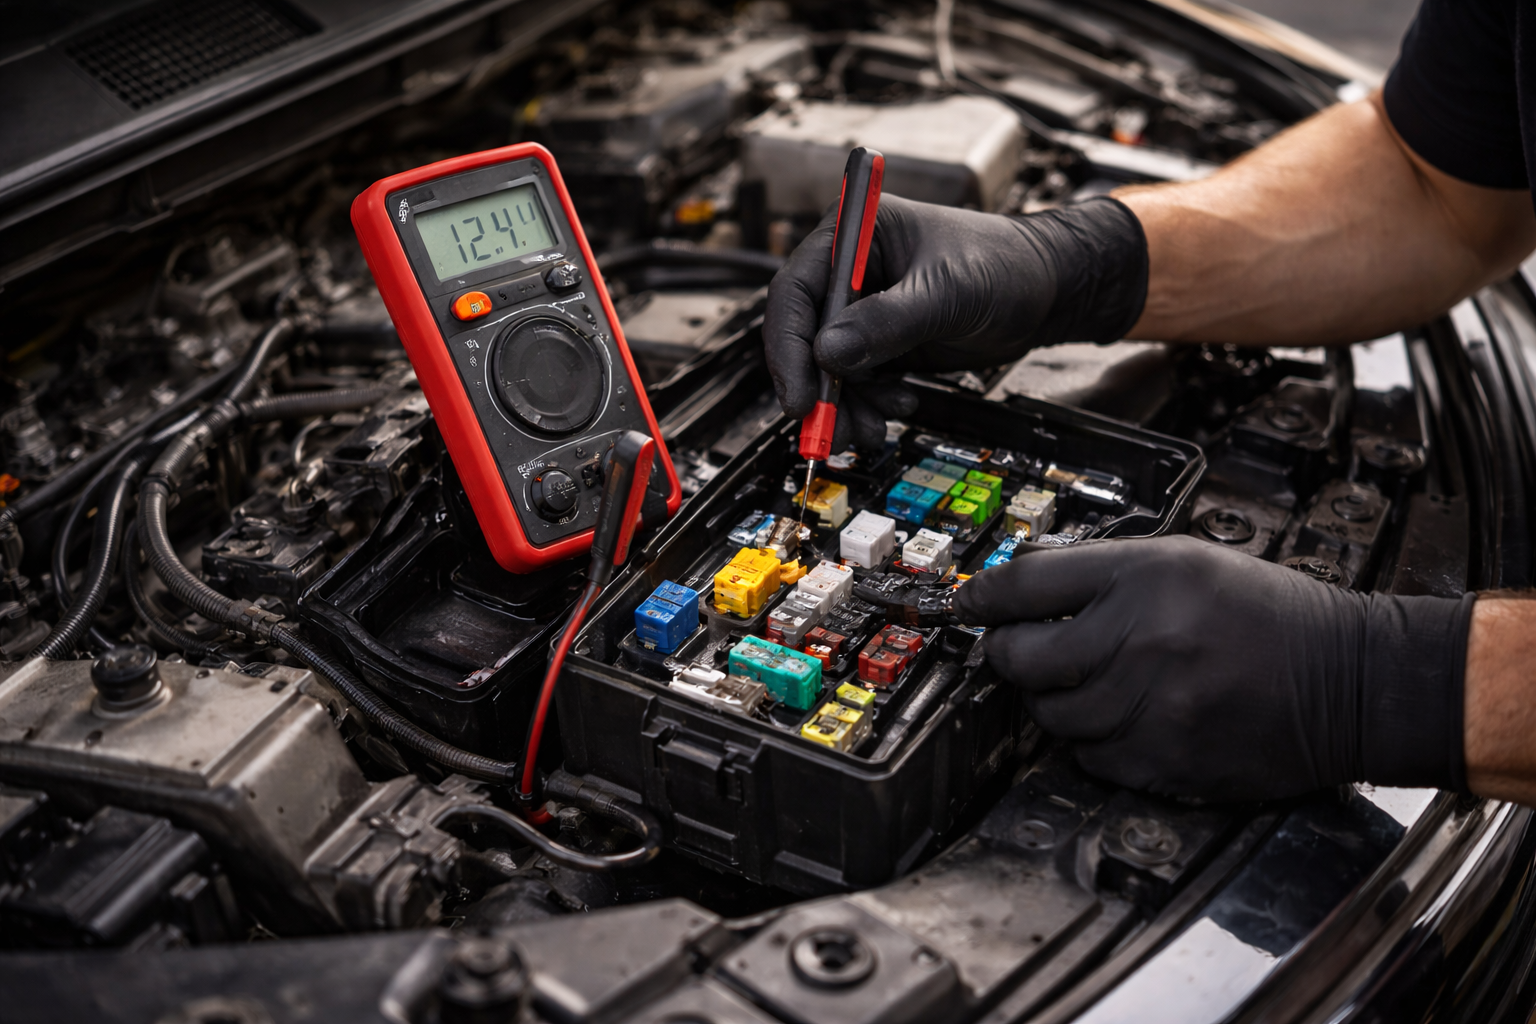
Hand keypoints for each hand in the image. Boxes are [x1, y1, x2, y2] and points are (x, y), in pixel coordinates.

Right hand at [763, 194, 1146, 450]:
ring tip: (870, 428)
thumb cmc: (1005, 266)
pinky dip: (869, 404)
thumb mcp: (946, 292)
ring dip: (844, 405)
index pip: (795, 293)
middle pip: (803, 337)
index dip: (788, 347)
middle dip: (817, 388)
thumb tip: (828, 354)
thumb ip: (886, 322)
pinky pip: (856, 382)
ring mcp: (864, 310)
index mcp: (852, 235)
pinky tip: (898, 407)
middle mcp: (849, 271)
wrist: (1048, 291)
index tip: (801, 395)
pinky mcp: (881, 342)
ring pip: (827, 368)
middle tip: (827, 430)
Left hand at [955, 534, 1474, 800]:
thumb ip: (1102, 570)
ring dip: (1050, 700)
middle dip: (1009, 653)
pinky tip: (1118, 717)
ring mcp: (1152, 705)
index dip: (984, 596)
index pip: (1028, 584)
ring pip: (1049, 714)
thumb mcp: (1186, 560)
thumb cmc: (1268, 615)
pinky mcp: (1165, 760)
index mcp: (1148, 576)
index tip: (969, 604)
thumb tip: (1021, 585)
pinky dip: (1089, 740)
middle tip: (1017, 648)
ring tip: (1081, 683)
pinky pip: (1088, 757)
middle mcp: (1143, 638)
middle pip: (1022, 656)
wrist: (1349, 680)